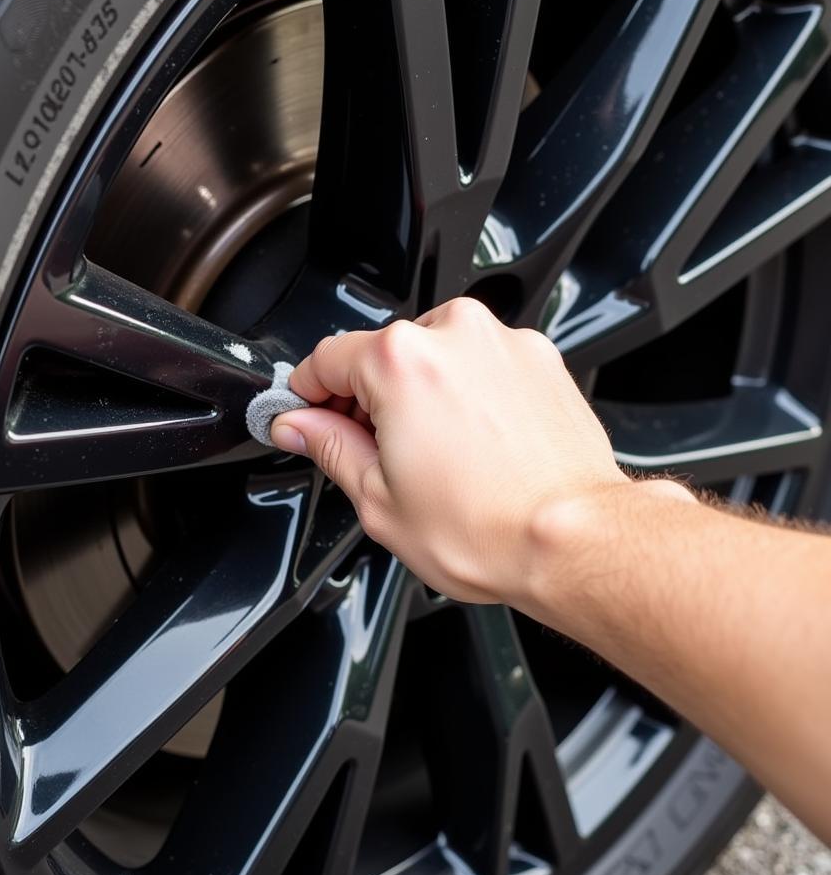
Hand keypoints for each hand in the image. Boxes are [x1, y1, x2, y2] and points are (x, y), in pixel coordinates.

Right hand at [270, 298, 633, 603]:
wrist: (575, 540)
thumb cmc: (490, 528)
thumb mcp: (379, 498)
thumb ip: (329, 447)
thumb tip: (299, 425)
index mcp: (402, 361)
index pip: (326, 358)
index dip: (306, 392)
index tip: (305, 414)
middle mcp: (455, 335)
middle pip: (381, 354)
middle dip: (366, 398)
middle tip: (369, 452)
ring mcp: (502, 343)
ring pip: (433, 356)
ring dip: (418, 393)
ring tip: (432, 457)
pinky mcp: (538, 358)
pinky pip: (479, 364)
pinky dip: (465, 393)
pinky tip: (469, 445)